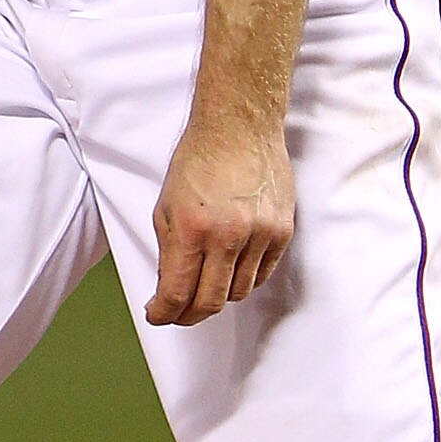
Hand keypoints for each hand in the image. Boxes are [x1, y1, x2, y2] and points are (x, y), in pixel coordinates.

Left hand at [145, 116, 294, 325]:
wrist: (239, 126)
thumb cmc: (200, 158)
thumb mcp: (166, 205)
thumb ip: (169, 251)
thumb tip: (171, 289)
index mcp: (193, 228)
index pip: (177, 292)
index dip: (163, 313)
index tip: (158, 314)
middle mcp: (228, 235)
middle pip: (210, 302)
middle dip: (188, 315)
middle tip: (179, 312)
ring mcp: (260, 234)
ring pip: (239, 292)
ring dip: (218, 295)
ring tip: (206, 284)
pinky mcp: (282, 231)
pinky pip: (263, 274)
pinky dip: (245, 279)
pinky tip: (232, 270)